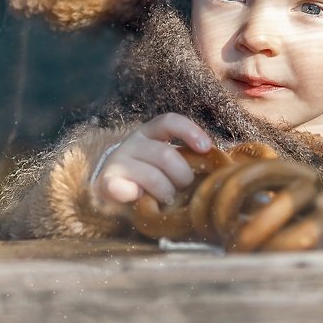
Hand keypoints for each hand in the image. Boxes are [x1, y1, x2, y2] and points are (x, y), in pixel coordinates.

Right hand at [90, 113, 211, 212]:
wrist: (110, 186)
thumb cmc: (148, 174)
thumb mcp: (165, 160)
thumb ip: (184, 159)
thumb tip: (217, 166)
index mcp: (150, 132)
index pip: (169, 121)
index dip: (190, 131)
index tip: (205, 148)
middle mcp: (133, 142)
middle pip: (166, 155)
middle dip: (183, 177)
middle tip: (184, 189)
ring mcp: (118, 161)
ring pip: (151, 175)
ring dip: (166, 192)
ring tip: (168, 200)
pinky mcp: (106, 182)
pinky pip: (120, 188)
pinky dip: (132, 193)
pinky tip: (139, 198)